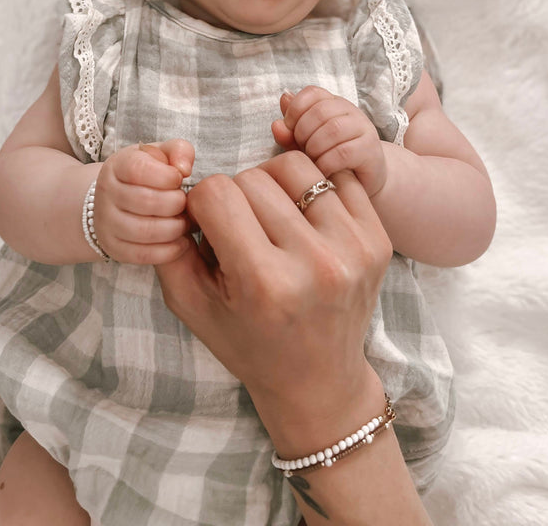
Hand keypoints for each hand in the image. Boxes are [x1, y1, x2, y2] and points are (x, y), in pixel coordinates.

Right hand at [93, 139, 194, 263]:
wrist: (116, 200)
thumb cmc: (147, 174)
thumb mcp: (160, 154)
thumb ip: (179, 150)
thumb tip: (183, 169)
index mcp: (117, 166)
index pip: (139, 170)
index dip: (167, 176)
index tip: (179, 179)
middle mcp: (106, 193)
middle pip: (146, 201)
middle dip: (176, 203)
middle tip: (185, 203)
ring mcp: (106, 223)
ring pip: (144, 231)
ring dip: (174, 228)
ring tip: (185, 222)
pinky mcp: (113, 248)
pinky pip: (142, 255)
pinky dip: (168, 251)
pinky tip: (181, 242)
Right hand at [155, 150, 391, 450]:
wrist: (317, 381)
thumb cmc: (248, 341)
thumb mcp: (192, 305)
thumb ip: (169, 247)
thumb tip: (174, 193)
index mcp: (264, 283)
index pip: (217, 193)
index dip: (201, 203)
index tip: (206, 226)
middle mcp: (314, 263)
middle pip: (254, 176)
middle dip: (236, 194)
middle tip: (238, 225)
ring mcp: (353, 249)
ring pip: (296, 166)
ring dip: (274, 182)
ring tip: (271, 214)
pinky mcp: (377, 240)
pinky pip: (338, 176)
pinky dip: (314, 186)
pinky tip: (303, 214)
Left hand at [272, 86, 386, 198]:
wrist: (363, 181)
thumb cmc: (330, 159)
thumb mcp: (304, 145)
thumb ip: (289, 134)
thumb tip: (276, 125)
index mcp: (333, 103)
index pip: (312, 93)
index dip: (295, 110)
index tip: (289, 131)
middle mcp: (351, 111)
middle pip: (320, 111)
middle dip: (303, 132)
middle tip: (302, 150)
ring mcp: (364, 129)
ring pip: (333, 129)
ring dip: (314, 148)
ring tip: (312, 160)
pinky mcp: (370, 151)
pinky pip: (343, 152)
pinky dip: (326, 163)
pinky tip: (322, 171)